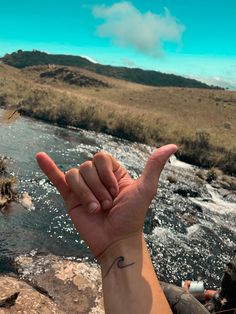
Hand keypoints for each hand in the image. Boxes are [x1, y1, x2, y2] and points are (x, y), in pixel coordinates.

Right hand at [36, 144, 176, 255]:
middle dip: (98, 188)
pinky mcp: (70, 197)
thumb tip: (173, 146)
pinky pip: (57, 179)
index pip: (101, 158)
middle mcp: (96, 177)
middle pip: (87, 167)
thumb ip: (154, 166)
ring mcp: (82, 186)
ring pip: (75, 175)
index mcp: (113, 172)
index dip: (107, 175)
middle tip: (107, 205)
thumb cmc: (132, 216)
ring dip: (86, 194)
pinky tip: (40, 156)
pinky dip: (48, 168)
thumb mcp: (145, 188)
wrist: (116, 240)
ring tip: (95, 209)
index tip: (116, 192)